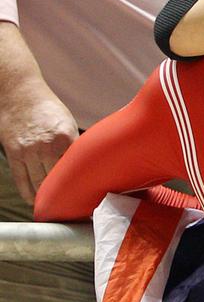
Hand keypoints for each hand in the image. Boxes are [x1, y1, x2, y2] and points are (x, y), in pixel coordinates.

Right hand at [0, 87, 78, 204]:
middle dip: (67, 196)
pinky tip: (36, 201)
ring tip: (57, 209)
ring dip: (48, 199)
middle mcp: (46, 146)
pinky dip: (29, 194)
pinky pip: (21, 180)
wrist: (19, 92)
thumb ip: (74, 145)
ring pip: (40, 184)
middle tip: (76, 209)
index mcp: (66, 137)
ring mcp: (28, 151)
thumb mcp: (68, 123)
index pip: (78, 169)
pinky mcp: (13, 153)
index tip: (91, 200)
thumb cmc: (47, 108)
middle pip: (59, 180)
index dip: (84, 186)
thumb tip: (87, 167)